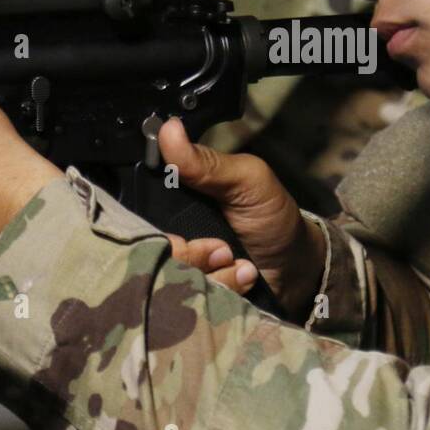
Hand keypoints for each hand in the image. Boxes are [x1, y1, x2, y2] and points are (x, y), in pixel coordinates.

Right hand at [158, 119, 326, 320]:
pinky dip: (217, 289)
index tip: (182, 227)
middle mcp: (162, 234)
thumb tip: (168, 129)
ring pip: (166, 275)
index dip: (150, 217)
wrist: (296, 268)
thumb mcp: (246, 180)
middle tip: (223, 248)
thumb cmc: (271, 217)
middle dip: (188, 251)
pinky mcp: (187, 297)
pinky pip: (184, 300)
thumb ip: (206, 163)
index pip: (133, 207)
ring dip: (208, 272)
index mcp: (168, 199)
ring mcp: (174, 268)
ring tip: (237, 262)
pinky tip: (241, 278)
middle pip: (145, 247)